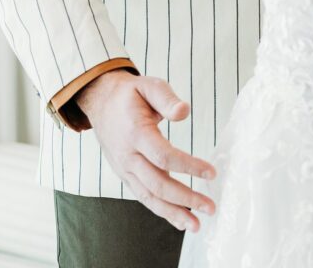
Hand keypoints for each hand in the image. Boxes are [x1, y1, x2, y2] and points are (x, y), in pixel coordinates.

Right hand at [76, 69, 216, 230]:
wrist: (101, 101)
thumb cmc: (130, 94)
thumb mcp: (149, 86)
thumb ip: (167, 98)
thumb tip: (184, 112)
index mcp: (135, 133)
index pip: (163, 156)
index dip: (188, 166)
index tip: (211, 172)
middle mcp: (128, 156)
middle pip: (158, 184)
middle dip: (185, 199)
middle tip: (210, 207)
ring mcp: (125, 168)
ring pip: (149, 197)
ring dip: (174, 213)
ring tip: (196, 225)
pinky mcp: (125, 175)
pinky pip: (144, 196)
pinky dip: (161, 210)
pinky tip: (179, 219)